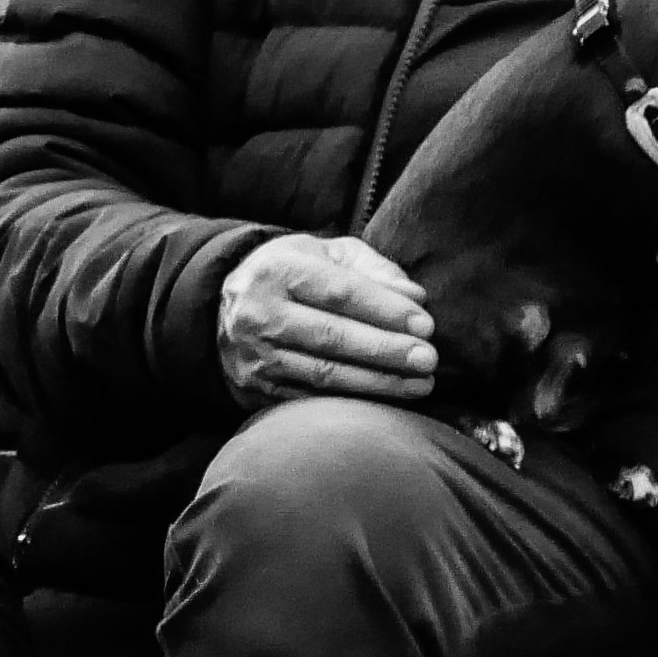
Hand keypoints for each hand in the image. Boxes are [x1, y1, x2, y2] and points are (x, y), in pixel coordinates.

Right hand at [217, 234, 437, 406]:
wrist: (229, 307)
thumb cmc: (295, 275)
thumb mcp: (328, 254)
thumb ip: (372, 270)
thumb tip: (415, 298)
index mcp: (276, 270)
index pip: (340, 292)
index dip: (386, 311)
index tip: (426, 326)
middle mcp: (258, 314)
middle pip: (332, 336)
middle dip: (386, 350)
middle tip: (428, 359)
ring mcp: (254, 356)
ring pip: (323, 374)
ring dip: (377, 382)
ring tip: (420, 384)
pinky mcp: (256, 388)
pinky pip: (311, 398)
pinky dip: (353, 401)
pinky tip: (387, 400)